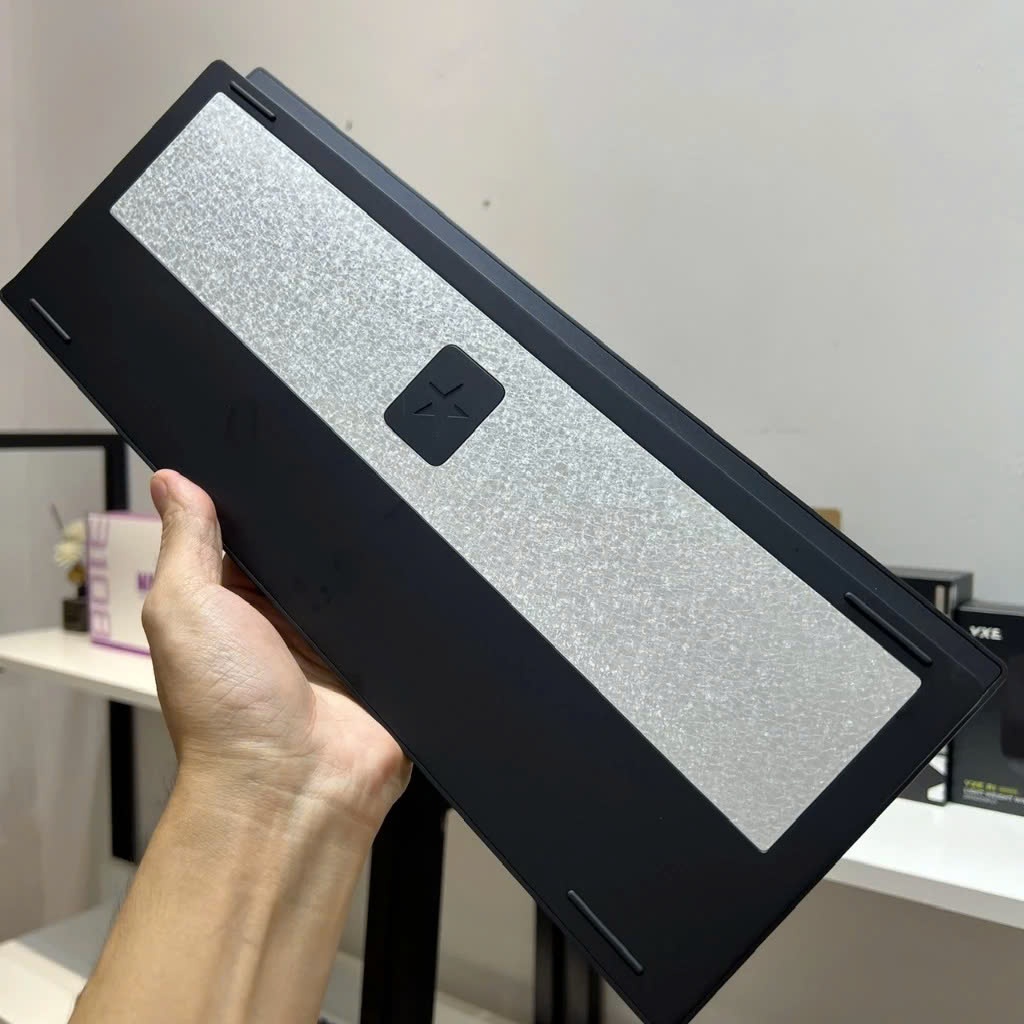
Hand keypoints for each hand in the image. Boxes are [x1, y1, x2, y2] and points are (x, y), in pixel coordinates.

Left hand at [142, 469, 409, 834]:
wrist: (294, 788)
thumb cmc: (225, 715)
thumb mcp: (186, 610)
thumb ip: (186, 543)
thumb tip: (173, 482)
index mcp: (237, 605)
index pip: (254, 534)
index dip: (263, 502)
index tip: (277, 460)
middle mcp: (288, 621)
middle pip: (314, 552)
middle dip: (324, 530)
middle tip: (339, 491)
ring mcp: (340, 642)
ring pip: (363, 579)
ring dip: (369, 565)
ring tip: (379, 531)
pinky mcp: (384, 662)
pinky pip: (402, 616)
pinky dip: (404, 600)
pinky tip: (409, 576)